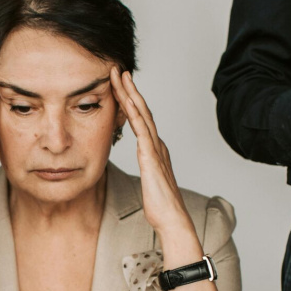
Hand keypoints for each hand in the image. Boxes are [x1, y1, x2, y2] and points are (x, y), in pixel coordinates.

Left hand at [110, 68, 195, 247]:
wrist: (172, 219)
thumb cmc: (160, 206)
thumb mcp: (150, 183)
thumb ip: (148, 170)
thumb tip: (147, 166)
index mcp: (155, 150)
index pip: (141, 119)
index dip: (130, 100)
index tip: (120, 85)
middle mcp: (157, 145)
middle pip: (142, 110)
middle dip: (130, 89)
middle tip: (118, 70)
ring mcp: (155, 149)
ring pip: (142, 115)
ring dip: (131, 94)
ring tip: (120, 77)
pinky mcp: (152, 157)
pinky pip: (142, 130)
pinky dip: (134, 114)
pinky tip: (127, 101)